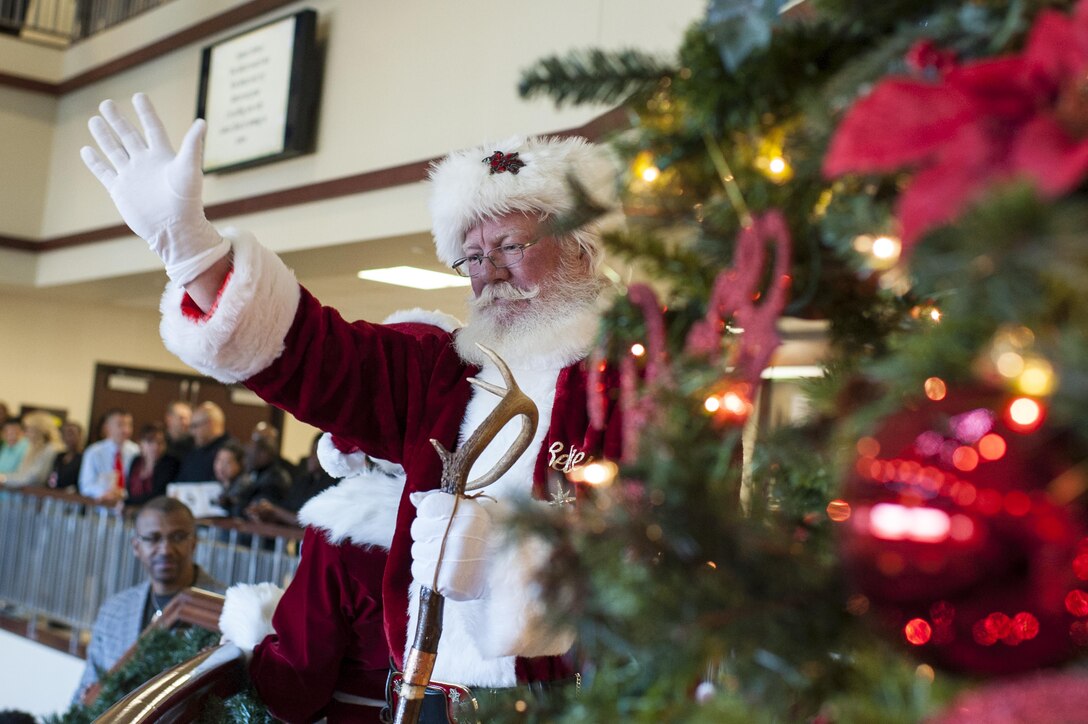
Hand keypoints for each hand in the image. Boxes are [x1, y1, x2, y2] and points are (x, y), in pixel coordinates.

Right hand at [80, 93, 228, 284]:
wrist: (174, 229)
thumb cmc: (186, 201)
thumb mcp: (189, 170)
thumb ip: (192, 146)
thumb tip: (202, 122)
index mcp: (162, 156)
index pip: (152, 128)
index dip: (145, 112)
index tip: (138, 96)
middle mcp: (145, 163)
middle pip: (129, 136)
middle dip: (118, 120)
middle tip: (106, 103)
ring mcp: (132, 176)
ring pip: (114, 151)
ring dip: (104, 136)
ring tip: (94, 120)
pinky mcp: (120, 190)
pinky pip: (105, 172)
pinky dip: (95, 162)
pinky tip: (86, 150)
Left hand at [410, 490, 493, 600]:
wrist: (504, 576)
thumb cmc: (489, 541)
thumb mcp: (472, 513)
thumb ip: (441, 501)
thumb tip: (413, 497)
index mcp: (467, 514)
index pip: (427, 507)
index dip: (429, 514)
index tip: (440, 520)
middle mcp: (456, 534)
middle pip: (418, 528)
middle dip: (426, 533)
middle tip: (443, 540)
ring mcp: (449, 559)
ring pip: (417, 550)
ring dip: (426, 552)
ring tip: (445, 555)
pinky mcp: (442, 581)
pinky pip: (418, 570)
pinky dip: (426, 569)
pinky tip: (441, 568)